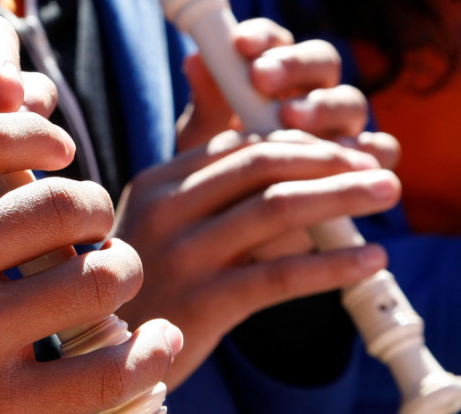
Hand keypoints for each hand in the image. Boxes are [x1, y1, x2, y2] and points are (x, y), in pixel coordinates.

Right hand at [0, 111, 178, 412]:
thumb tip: (35, 147)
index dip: (44, 134)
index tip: (62, 149)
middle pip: (62, 204)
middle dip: (94, 207)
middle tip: (94, 222)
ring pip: (96, 280)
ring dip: (121, 269)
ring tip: (114, 274)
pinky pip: (103, 375)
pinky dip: (146, 354)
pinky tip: (153, 341)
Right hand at [114, 129, 399, 388]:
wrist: (104, 346)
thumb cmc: (146, 280)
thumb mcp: (159, 222)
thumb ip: (208, 188)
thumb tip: (287, 160)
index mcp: (157, 183)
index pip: (238, 145)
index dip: (299, 143)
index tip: (343, 152)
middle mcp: (165, 210)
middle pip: (260, 165)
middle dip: (328, 160)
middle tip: (374, 167)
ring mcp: (182, 255)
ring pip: (276, 209)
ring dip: (341, 197)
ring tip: (384, 194)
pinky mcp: (203, 303)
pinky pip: (281, 276)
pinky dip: (332, 265)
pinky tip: (369, 260)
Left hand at [176, 19, 398, 167]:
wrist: (235, 228)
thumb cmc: (216, 173)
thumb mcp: (203, 140)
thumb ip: (205, 104)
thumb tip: (195, 60)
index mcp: (272, 75)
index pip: (274, 41)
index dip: (262, 37)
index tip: (239, 44)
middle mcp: (311, 93)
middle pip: (321, 61)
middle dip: (292, 65)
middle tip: (260, 78)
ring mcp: (341, 126)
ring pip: (350, 101)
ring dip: (323, 106)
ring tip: (290, 119)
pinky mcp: (364, 162)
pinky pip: (380, 148)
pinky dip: (366, 150)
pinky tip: (341, 157)